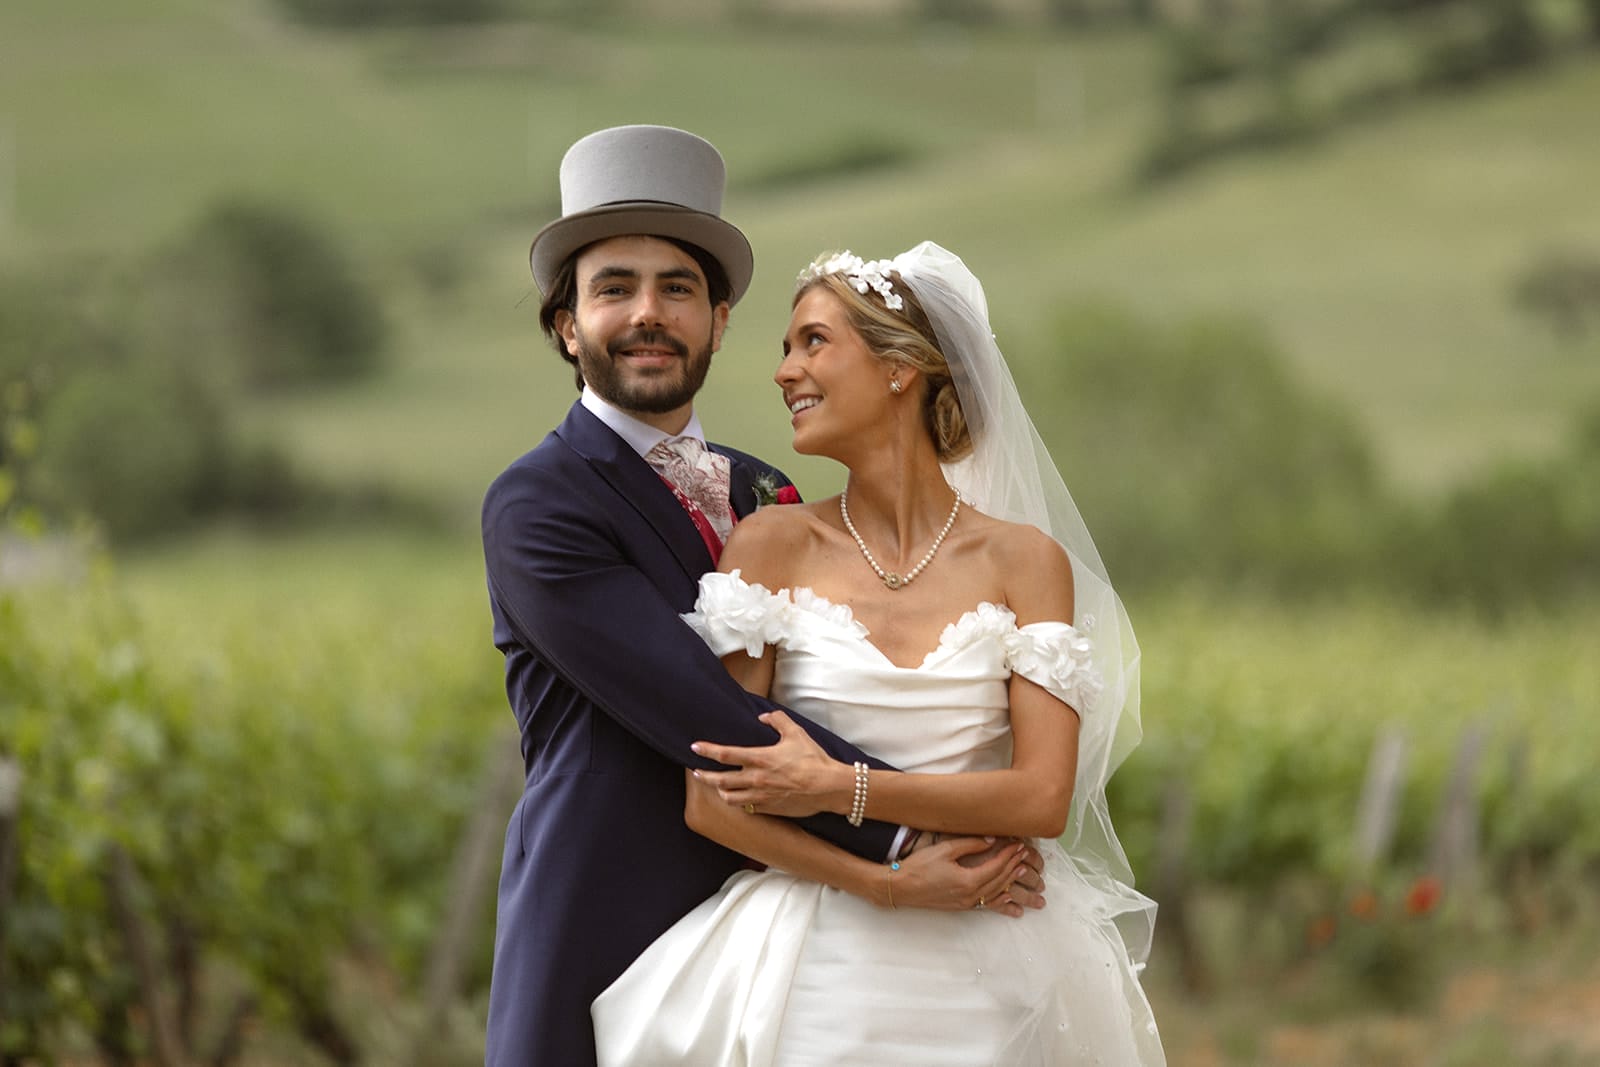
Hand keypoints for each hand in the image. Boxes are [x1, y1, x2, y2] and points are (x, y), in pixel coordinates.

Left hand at [690, 711, 847, 817]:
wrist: (828, 787)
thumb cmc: (813, 759)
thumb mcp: (796, 732)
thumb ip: (777, 720)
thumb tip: (763, 717)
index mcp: (760, 759)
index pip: (725, 755)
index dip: (706, 751)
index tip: (695, 747)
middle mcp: (756, 779)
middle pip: (720, 780)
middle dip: (704, 776)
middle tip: (695, 772)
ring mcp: (761, 796)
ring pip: (730, 798)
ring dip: (720, 791)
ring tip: (716, 786)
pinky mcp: (769, 808)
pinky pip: (747, 807)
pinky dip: (740, 802)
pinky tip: (740, 797)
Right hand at [889, 836, 1036, 918]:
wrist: (900, 888)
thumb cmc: (919, 867)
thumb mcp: (945, 850)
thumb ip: (970, 845)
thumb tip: (991, 840)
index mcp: (968, 881)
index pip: (996, 867)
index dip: (1010, 856)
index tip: (1019, 846)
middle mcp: (970, 895)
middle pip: (999, 880)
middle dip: (1013, 866)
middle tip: (1025, 855)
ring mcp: (965, 903)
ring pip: (994, 893)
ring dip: (1010, 881)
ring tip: (1022, 871)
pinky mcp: (959, 906)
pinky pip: (985, 903)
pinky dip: (999, 899)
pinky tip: (1007, 897)